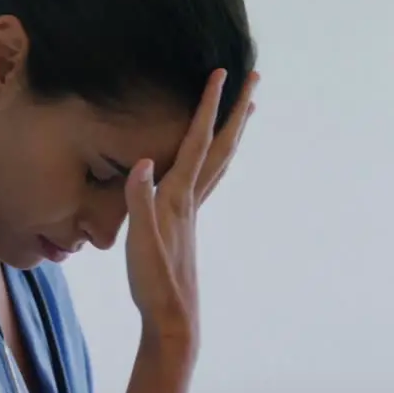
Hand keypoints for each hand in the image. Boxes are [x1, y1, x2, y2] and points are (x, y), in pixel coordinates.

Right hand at [123, 69, 257, 347]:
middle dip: (235, 110)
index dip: (207, 107)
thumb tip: (144, 162)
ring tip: (245, 109)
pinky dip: (214, 157)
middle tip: (254, 78)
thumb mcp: (140, 241)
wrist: (171, 318)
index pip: (196, 141)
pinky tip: (209, 159)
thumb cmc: (154, 282)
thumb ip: (140, 200)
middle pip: (221, 146)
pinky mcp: (186, 223)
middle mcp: (191, 198)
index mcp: (179, 196)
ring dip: (232, 132)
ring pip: (219, 161)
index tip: (220, 73)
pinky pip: (207, 177)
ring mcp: (192, 211)